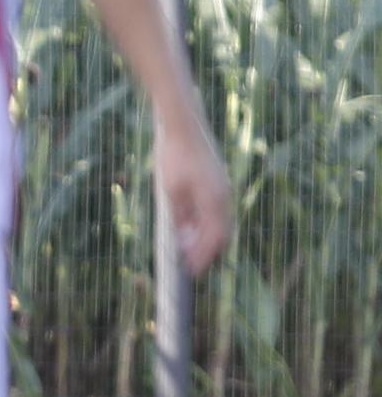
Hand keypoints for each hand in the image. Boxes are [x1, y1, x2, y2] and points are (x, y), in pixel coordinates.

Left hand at [158, 118, 231, 275]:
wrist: (183, 126)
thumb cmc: (174, 157)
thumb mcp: (171, 191)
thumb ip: (180, 216)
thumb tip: (184, 238)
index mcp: (215, 201)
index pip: (214, 239)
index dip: (203, 257)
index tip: (191, 271)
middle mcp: (224, 197)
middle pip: (221, 233)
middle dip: (207, 250)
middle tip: (190, 264)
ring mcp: (223, 187)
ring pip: (220, 221)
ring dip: (206, 237)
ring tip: (188, 248)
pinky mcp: (217, 180)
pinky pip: (216, 209)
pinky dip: (206, 222)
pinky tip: (190, 224)